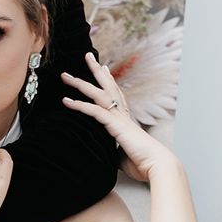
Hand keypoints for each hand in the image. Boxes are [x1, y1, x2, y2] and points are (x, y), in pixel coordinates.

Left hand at [61, 52, 176, 180]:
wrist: (156, 165)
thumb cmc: (141, 162)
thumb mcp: (121, 152)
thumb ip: (111, 146)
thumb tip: (104, 150)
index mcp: (126, 118)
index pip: (117, 94)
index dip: (109, 80)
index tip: (104, 68)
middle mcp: (123, 114)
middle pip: (108, 86)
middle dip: (96, 70)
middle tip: (88, 56)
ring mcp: (119, 117)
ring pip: (98, 94)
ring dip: (80, 83)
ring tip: (65, 76)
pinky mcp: (115, 125)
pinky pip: (94, 111)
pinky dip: (79, 105)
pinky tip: (66, 101)